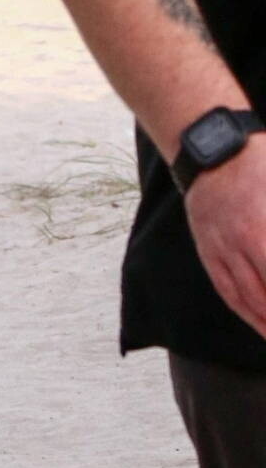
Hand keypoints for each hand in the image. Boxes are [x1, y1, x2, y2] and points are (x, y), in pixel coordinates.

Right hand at [185, 138, 265, 340]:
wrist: (212, 148)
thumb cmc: (258, 162)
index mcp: (262, 232)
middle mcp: (241, 246)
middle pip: (265, 296)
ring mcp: (221, 249)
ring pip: (247, 299)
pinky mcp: (208, 249)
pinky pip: (225, 288)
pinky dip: (243, 310)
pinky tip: (256, 320)